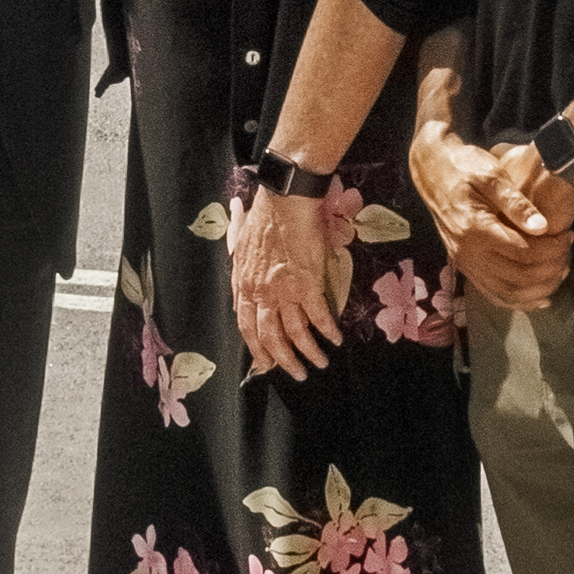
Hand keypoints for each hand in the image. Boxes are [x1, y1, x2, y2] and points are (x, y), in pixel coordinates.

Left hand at [228, 189, 341, 378]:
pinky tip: (336, 339)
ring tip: (319, 363)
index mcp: (245, 284)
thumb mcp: (240, 248)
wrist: (285, 200)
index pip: (247, 326)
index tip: (266, 362)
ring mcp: (285, 290)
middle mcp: (263, 293)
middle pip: (271, 337)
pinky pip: (319, 316)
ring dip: (309, 352)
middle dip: (284, 360)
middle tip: (296, 374)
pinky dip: (328, 331)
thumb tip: (238, 296)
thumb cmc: (263, 217)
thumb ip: (239, 274)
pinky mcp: (308, 284)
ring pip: (296, 333)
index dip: (257, 348)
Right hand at [406, 124, 570, 308]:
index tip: (568, 235)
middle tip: (568, 250)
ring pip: (508, 292)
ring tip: (560, 269)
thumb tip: (543, 227)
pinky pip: (494, 294)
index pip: (524, 252)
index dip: (552, 249)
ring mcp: (464, 263)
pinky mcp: (465, 266)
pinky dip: (519, 300)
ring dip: (539, 287)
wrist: (432, 170)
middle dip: (551, 268)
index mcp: (475, 229)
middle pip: (519, 276)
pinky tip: (539, 297)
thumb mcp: (492, 175)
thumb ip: (516, 203)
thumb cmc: (464, 166)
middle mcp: (468, 252)